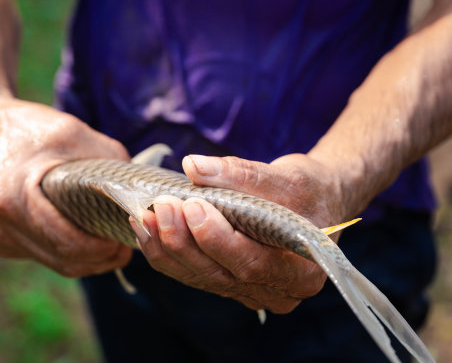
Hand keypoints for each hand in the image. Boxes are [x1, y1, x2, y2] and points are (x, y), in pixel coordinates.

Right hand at [0, 97, 132, 276]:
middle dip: (99, 260)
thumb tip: (137, 190)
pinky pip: (42, 254)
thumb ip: (109, 158)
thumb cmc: (28, 126)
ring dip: (85, 260)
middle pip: (62, 260)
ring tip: (112, 246)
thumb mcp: (73, 131)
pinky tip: (86, 239)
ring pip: (53, 262)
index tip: (125, 241)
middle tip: (126, 248)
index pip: (66, 243)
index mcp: (13, 198)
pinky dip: (67, 252)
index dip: (101, 250)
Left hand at [135, 154, 345, 312]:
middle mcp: (275, 293)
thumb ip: (242, 174)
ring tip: (144, 213)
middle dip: (183, 240)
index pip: (252, 262)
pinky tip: (145, 227)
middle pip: (220, 274)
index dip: (217, 238)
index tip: (191, 206)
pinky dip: (164, 252)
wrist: (313, 203)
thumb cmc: (308, 191)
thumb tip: (193, 166)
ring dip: (166, 246)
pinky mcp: (226, 284)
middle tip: (161, 205)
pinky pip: (190, 273)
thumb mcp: (286, 176)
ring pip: (198, 276)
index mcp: (302, 273)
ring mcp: (248, 292)